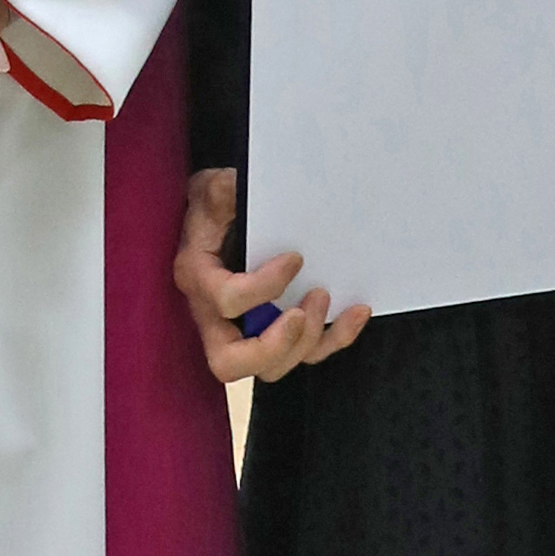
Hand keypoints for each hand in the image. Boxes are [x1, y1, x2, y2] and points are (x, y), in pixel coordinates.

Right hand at [175, 168, 370, 383]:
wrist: (224, 217)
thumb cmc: (219, 206)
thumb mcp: (213, 189)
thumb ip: (220, 191)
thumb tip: (229, 188)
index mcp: (199, 279)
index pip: (225, 301)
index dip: (261, 288)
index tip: (295, 259)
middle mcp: (214, 315)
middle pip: (229, 361)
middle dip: (272, 345)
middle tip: (299, 314)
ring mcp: (245, 330)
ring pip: (270, 367)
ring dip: (305, 341)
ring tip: (324, 296)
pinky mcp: (275, 333)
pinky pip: (304, 353)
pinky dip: (334, 339)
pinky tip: (356, 312)